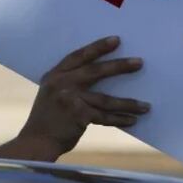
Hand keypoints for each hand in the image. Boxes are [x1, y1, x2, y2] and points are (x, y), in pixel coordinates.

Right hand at [0, 36, 148, 161]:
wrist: (36, 142)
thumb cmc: (46, 118)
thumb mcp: (51, 93)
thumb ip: (68, 82)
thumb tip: (100, 76)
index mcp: (54, 75)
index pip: (78, 56)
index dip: (97, 47)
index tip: (116, 40)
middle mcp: (61, 84)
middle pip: (95, 71)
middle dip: (119, 66)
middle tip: (139, 62)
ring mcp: (70, 99)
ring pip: (105, 99)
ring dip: (128, 102)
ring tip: (146, 105)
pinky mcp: (78, 116)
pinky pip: (104, 117)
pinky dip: (119, 119)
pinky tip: (133, 120)